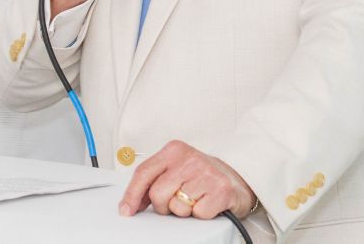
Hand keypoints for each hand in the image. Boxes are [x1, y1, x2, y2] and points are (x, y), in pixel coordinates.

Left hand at [119, 140, 255, 220]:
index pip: (144, 173)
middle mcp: (189, 158)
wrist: (236, 177)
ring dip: (184, 210)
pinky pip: (198, 214)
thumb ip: (153, 180)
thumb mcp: (175, 169)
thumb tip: (131, 203)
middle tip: (176, 201)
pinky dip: (201, 214)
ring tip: (194, 199)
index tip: (127, 209)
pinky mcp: (221, 190)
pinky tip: (206, 202)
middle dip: (163, 205)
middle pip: (158, 194)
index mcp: (174, 150)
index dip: (132, 194)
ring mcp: (206, 173)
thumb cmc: (201, 175)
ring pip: (177, 207)